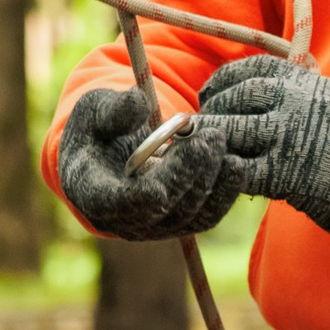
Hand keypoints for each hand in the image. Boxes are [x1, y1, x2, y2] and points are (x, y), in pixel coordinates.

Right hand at [53, 85, 242, 241]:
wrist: (108, 152)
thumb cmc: (98, 129)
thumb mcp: (94, 110)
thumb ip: (113, 109)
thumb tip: (139, 103)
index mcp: (95, 193)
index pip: (120, 204)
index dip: (142, 198)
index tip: (161, 184)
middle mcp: (125, 220)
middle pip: (164, 209)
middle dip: (190, 172)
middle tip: (209, 136)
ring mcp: (155, 226)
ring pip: (191, 215)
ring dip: (211, 179)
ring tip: (218, 140)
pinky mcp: (180, 222)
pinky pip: (206, 216)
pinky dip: (223, 193)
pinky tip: (234, 164)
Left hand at [198, 56, 329, 255]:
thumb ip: (296, 94)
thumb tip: (248, 90)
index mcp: (309, 83)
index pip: (254, 68)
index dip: (224, 79)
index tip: (211, 93)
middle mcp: (299, 102)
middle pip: (236, 96)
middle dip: (213, 110)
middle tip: (203, 125)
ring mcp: (290, 137)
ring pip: (229, 130)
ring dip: (212, 141)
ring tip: (205, 150)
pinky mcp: (285, 174)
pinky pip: (237, 168)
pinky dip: (223, 170)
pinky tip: (221, 175)